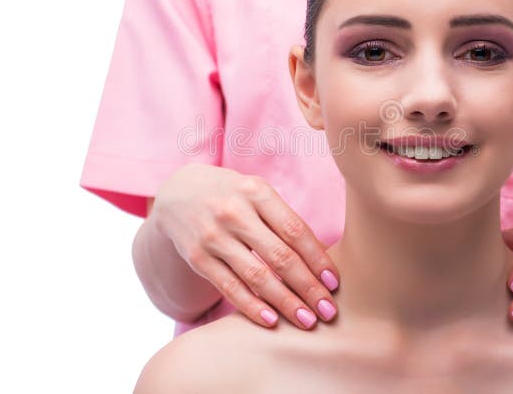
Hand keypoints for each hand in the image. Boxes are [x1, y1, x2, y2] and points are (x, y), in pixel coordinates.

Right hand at [150, 162, 340, 329]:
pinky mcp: (197, 257)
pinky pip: (228, 286)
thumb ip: (283, 219)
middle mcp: (234, 212)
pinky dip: (251, 306)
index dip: (317, 258)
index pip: (294, 230)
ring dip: (285, 302)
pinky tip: (271, 320)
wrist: (177, 192)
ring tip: (306, 320)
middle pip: (279, 256)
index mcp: (256, 191)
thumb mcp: (256, 192)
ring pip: (256, 276)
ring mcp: (213, 236)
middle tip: (328, 311)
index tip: (334, 283)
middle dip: (307, 287)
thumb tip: (319, 261)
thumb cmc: (232, 195)